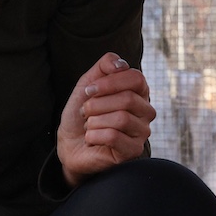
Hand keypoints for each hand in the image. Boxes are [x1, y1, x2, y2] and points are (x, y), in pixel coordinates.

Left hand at [56, 52, 154, 187]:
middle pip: (127, 99)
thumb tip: (121, 64)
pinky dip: (94, 136)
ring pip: (121, 118)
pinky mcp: (134, 151)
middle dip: (96, 104)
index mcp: (138, 92)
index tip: (89, 90)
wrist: (69, 144)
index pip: (136, 78)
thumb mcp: (88, 84)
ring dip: (94, 121)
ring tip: (89, 126)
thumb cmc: (81, 114)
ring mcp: (142, 132)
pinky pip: (114, 137)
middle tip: (85, 111)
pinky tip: (91, 139)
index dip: (109, 82)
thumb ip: (104, 66)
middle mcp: (146, 111)